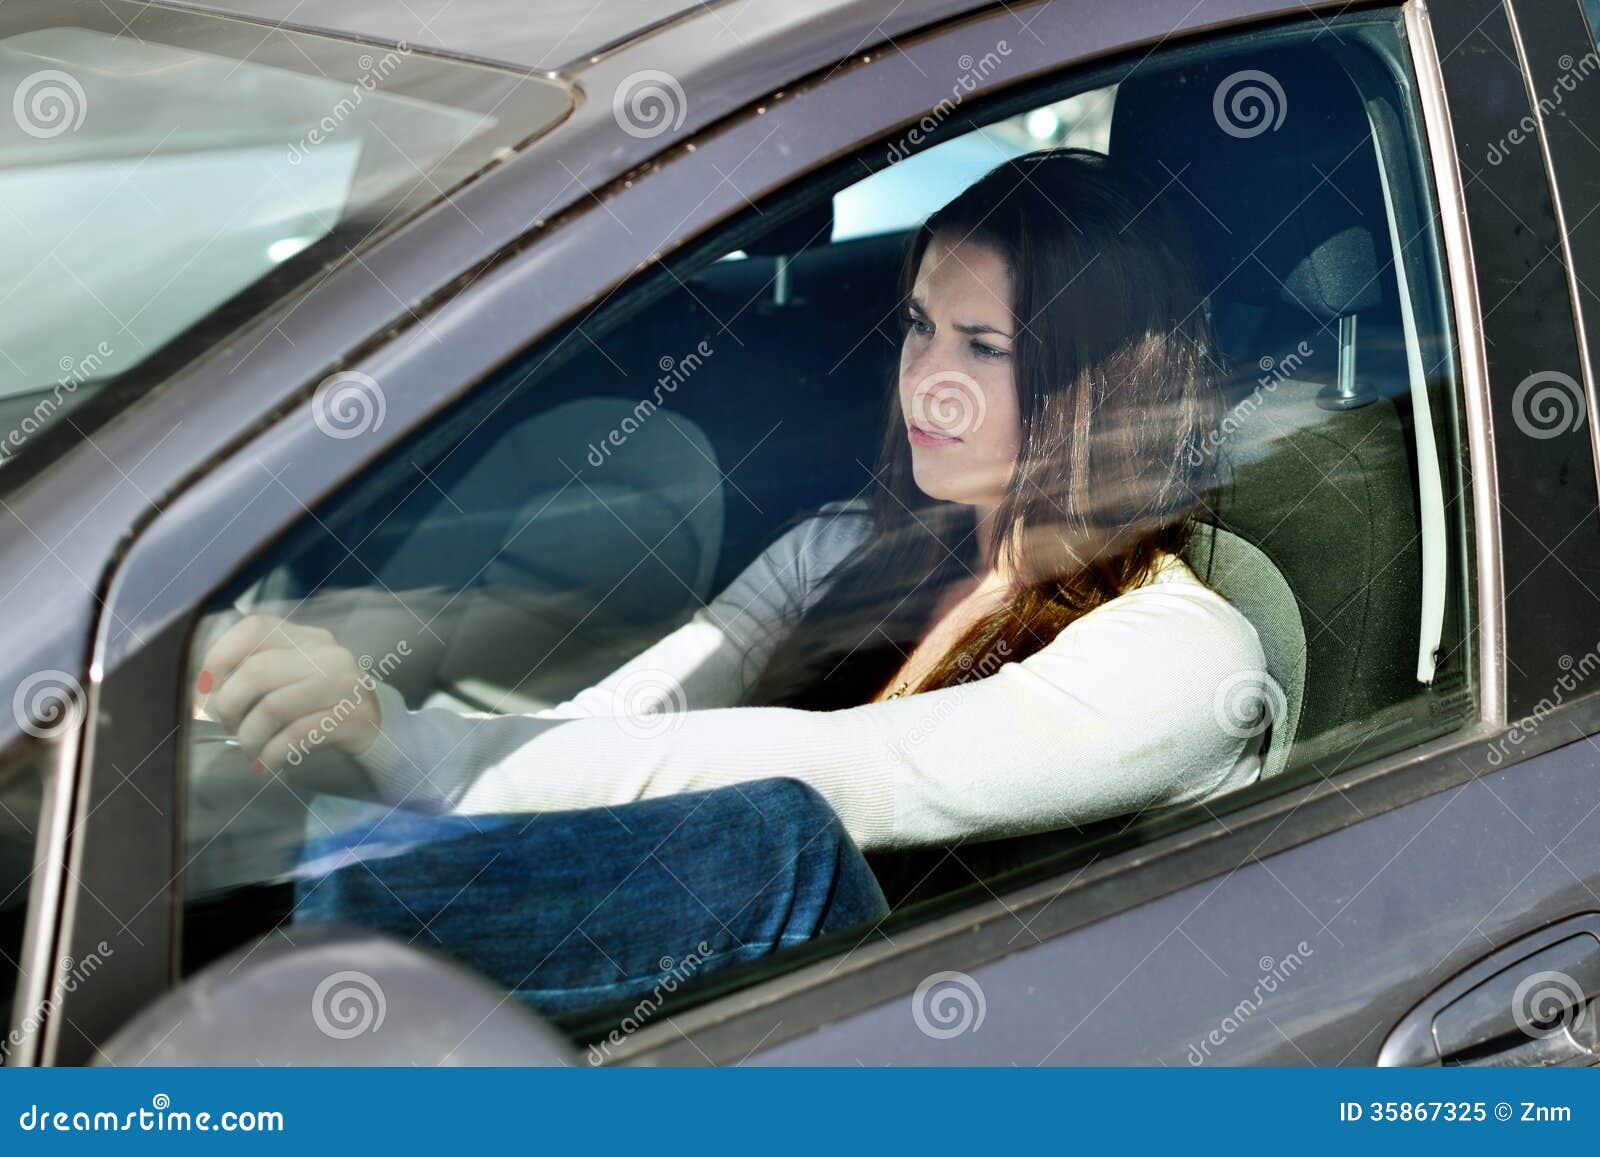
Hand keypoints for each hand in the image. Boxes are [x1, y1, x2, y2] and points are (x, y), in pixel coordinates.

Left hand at [197, 614, 382, 772]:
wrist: (379, 728)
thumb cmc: (320, 704)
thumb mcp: (292, 678)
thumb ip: (256, 672)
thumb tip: (203, 691)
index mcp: (306, 638)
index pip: (255, 629)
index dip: (220, 656)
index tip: (203, 689)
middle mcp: (328, 654)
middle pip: (257, 672)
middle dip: (229, 706)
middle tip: (229, 726)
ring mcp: (344, 684)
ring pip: (273, 707)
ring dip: (249, 736)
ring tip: (249, 749)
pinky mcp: (354, 717)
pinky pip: (297, 735)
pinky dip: (272, 753)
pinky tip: (267, 763)